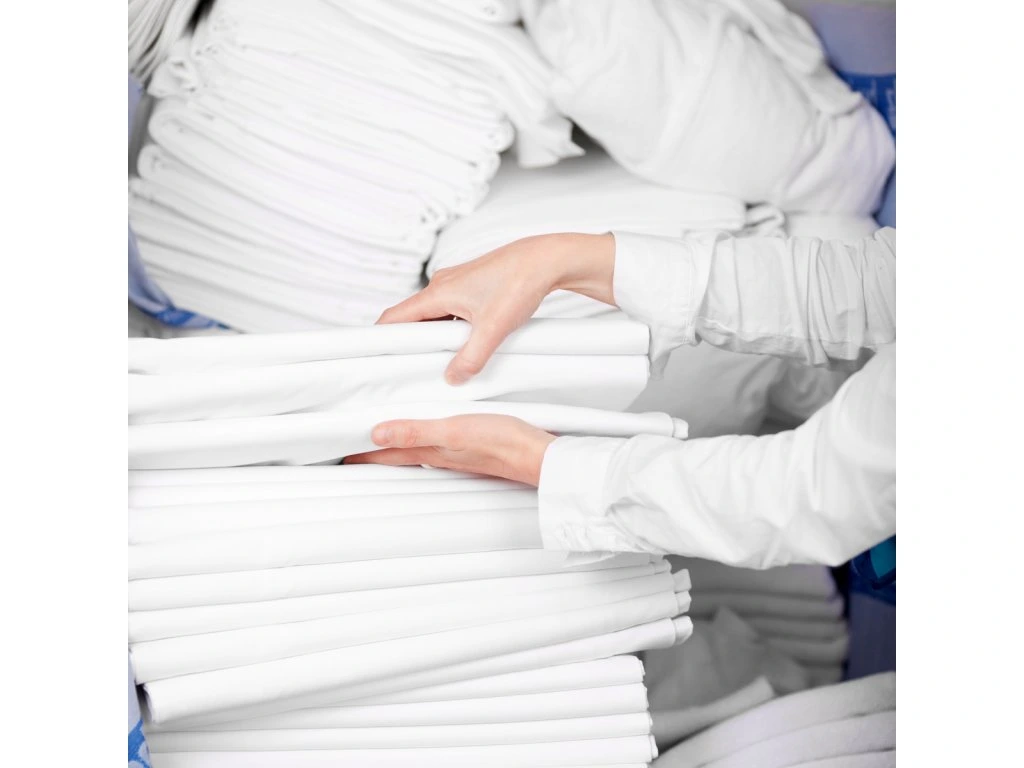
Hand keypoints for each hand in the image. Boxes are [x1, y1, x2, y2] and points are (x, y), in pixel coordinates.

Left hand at [345, 414, 556, 486]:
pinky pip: (435, 446)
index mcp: (430, 453)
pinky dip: (420, 441)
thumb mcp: (453, 430)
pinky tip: (427, 433)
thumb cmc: (502, 441)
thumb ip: (415, 431)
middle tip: (349, 449)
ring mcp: (454, 455)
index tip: (336, 454)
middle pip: (395, 457)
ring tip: (379, 440)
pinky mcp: (471, 448)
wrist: (538, 455)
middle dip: (371, 453)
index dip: (359, 456)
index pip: (385, 457)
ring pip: (414, 452)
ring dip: (394, 448)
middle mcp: (438, 457)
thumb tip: (375, 434)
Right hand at [378, 233, 615, 384]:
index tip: (372, 358)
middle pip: (411, 318)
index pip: (394, 318)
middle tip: (405, 368)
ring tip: (435, 361)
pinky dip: (449, 328)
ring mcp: (457, 285)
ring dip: (432, 336)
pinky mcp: (472, 287)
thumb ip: (471, 358)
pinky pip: (449, 311)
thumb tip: (452, 378)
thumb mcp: (494, 329)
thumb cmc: (520, 283)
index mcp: (438, 292)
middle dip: (407, 343)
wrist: (546, 259)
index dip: (380, 338)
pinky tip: (462, 343)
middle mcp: (442, 285)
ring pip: (433, 315)